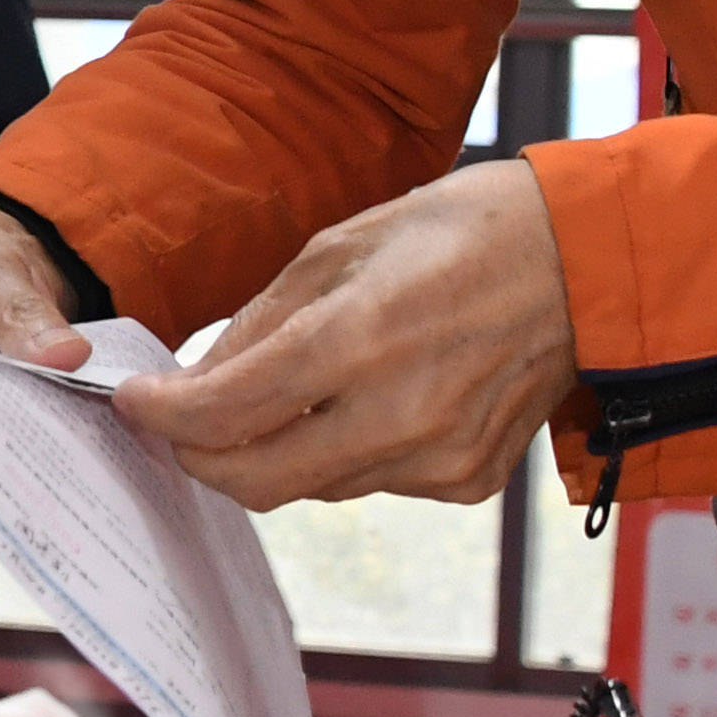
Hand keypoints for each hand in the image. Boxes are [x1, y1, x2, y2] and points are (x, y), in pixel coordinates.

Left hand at [115, 156, 570, 513]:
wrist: (584, 263)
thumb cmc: (461, 231)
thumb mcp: (340, 245)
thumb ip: (261, 323)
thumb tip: (197, 379)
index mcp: (358, 339)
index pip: (224, 412)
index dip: (160, 415)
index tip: (132, 401)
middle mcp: (398, 415)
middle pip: (254, 479)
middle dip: (198, 455)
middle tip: (176, 423)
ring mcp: (438, 459)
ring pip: (311, 485)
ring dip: (274, 449)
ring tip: (278, 394)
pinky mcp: (467, 482)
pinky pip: (371, 484)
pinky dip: (344, 451)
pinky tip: (368, 399)